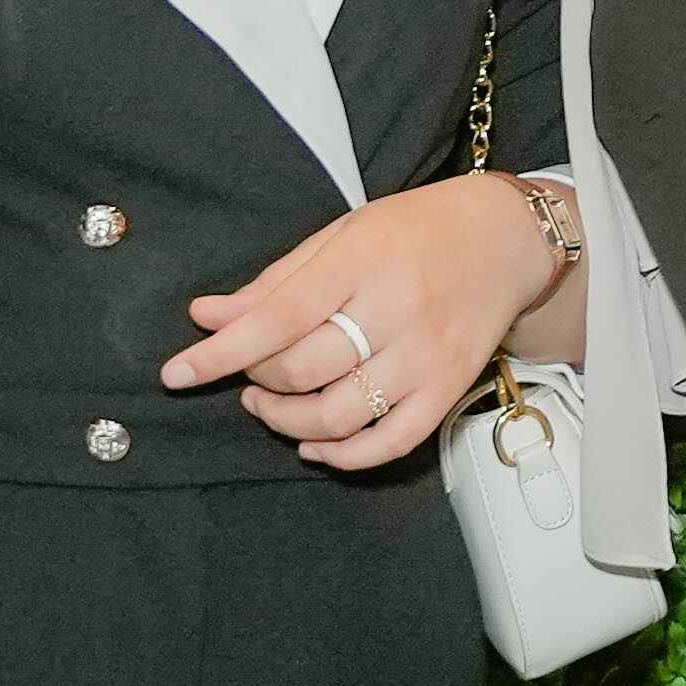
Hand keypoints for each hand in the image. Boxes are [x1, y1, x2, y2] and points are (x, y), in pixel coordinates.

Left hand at [161, 177, 570, 467]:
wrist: (507, 238)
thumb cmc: (419, 230)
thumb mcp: (343, 235)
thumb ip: (276, 280)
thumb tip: (208, 316)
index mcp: (364, 261)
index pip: (278, 316)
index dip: (220, 351)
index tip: (177, 373)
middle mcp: (397, 310)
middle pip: (303, 369)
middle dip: (255, 378)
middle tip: (245, 370)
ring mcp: (426, 355)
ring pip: (338, 414)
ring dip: (286, 421)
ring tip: (269, 404)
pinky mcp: (449, 388)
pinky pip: (390, 443)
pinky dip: (343, 455)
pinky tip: (314, 443)